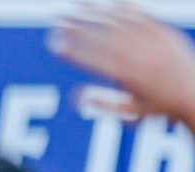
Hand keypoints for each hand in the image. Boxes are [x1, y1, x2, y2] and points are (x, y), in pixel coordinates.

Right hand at [50, 1, 194, 123]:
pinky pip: (143, 16)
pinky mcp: (165, 32)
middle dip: (78, 27)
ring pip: (120, 22)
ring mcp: (153, 42)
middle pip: (102, 37)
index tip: (54, 44)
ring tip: (77, 4)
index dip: (72, 51)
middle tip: (58, 18)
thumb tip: (76, 96)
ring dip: (96, 11)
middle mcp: (140, 57)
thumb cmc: (163, 108)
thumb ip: (102, 103)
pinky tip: (112, 0)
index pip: (92, 60)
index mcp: (128, 78)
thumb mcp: (130, 112)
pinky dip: (127, 7)